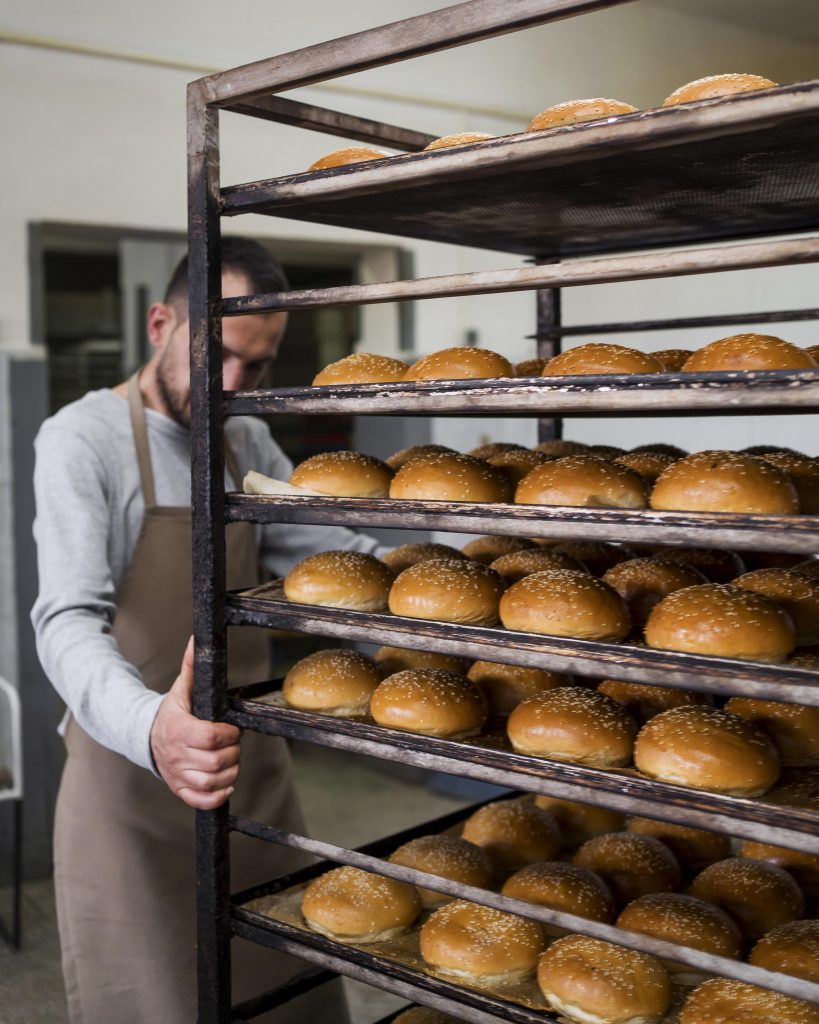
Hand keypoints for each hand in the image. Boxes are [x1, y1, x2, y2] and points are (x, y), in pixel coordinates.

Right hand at [150, 636, 240, 808]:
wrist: (146, 738)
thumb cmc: (171, 713)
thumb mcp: (180, 689)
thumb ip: (191, 667)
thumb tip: (196, 639)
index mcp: (178, 729)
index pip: (210, 737)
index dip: (229, 734)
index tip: (233, 729)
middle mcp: (175, 754)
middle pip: (215, 760)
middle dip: (233, 752)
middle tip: (234, 744)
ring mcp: (177, 774)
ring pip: (211, 781)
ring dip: (230, 773)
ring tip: (231, 760)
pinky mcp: (179, 788)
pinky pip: (201, 800)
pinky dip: (218, 796)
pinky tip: (226, 784)